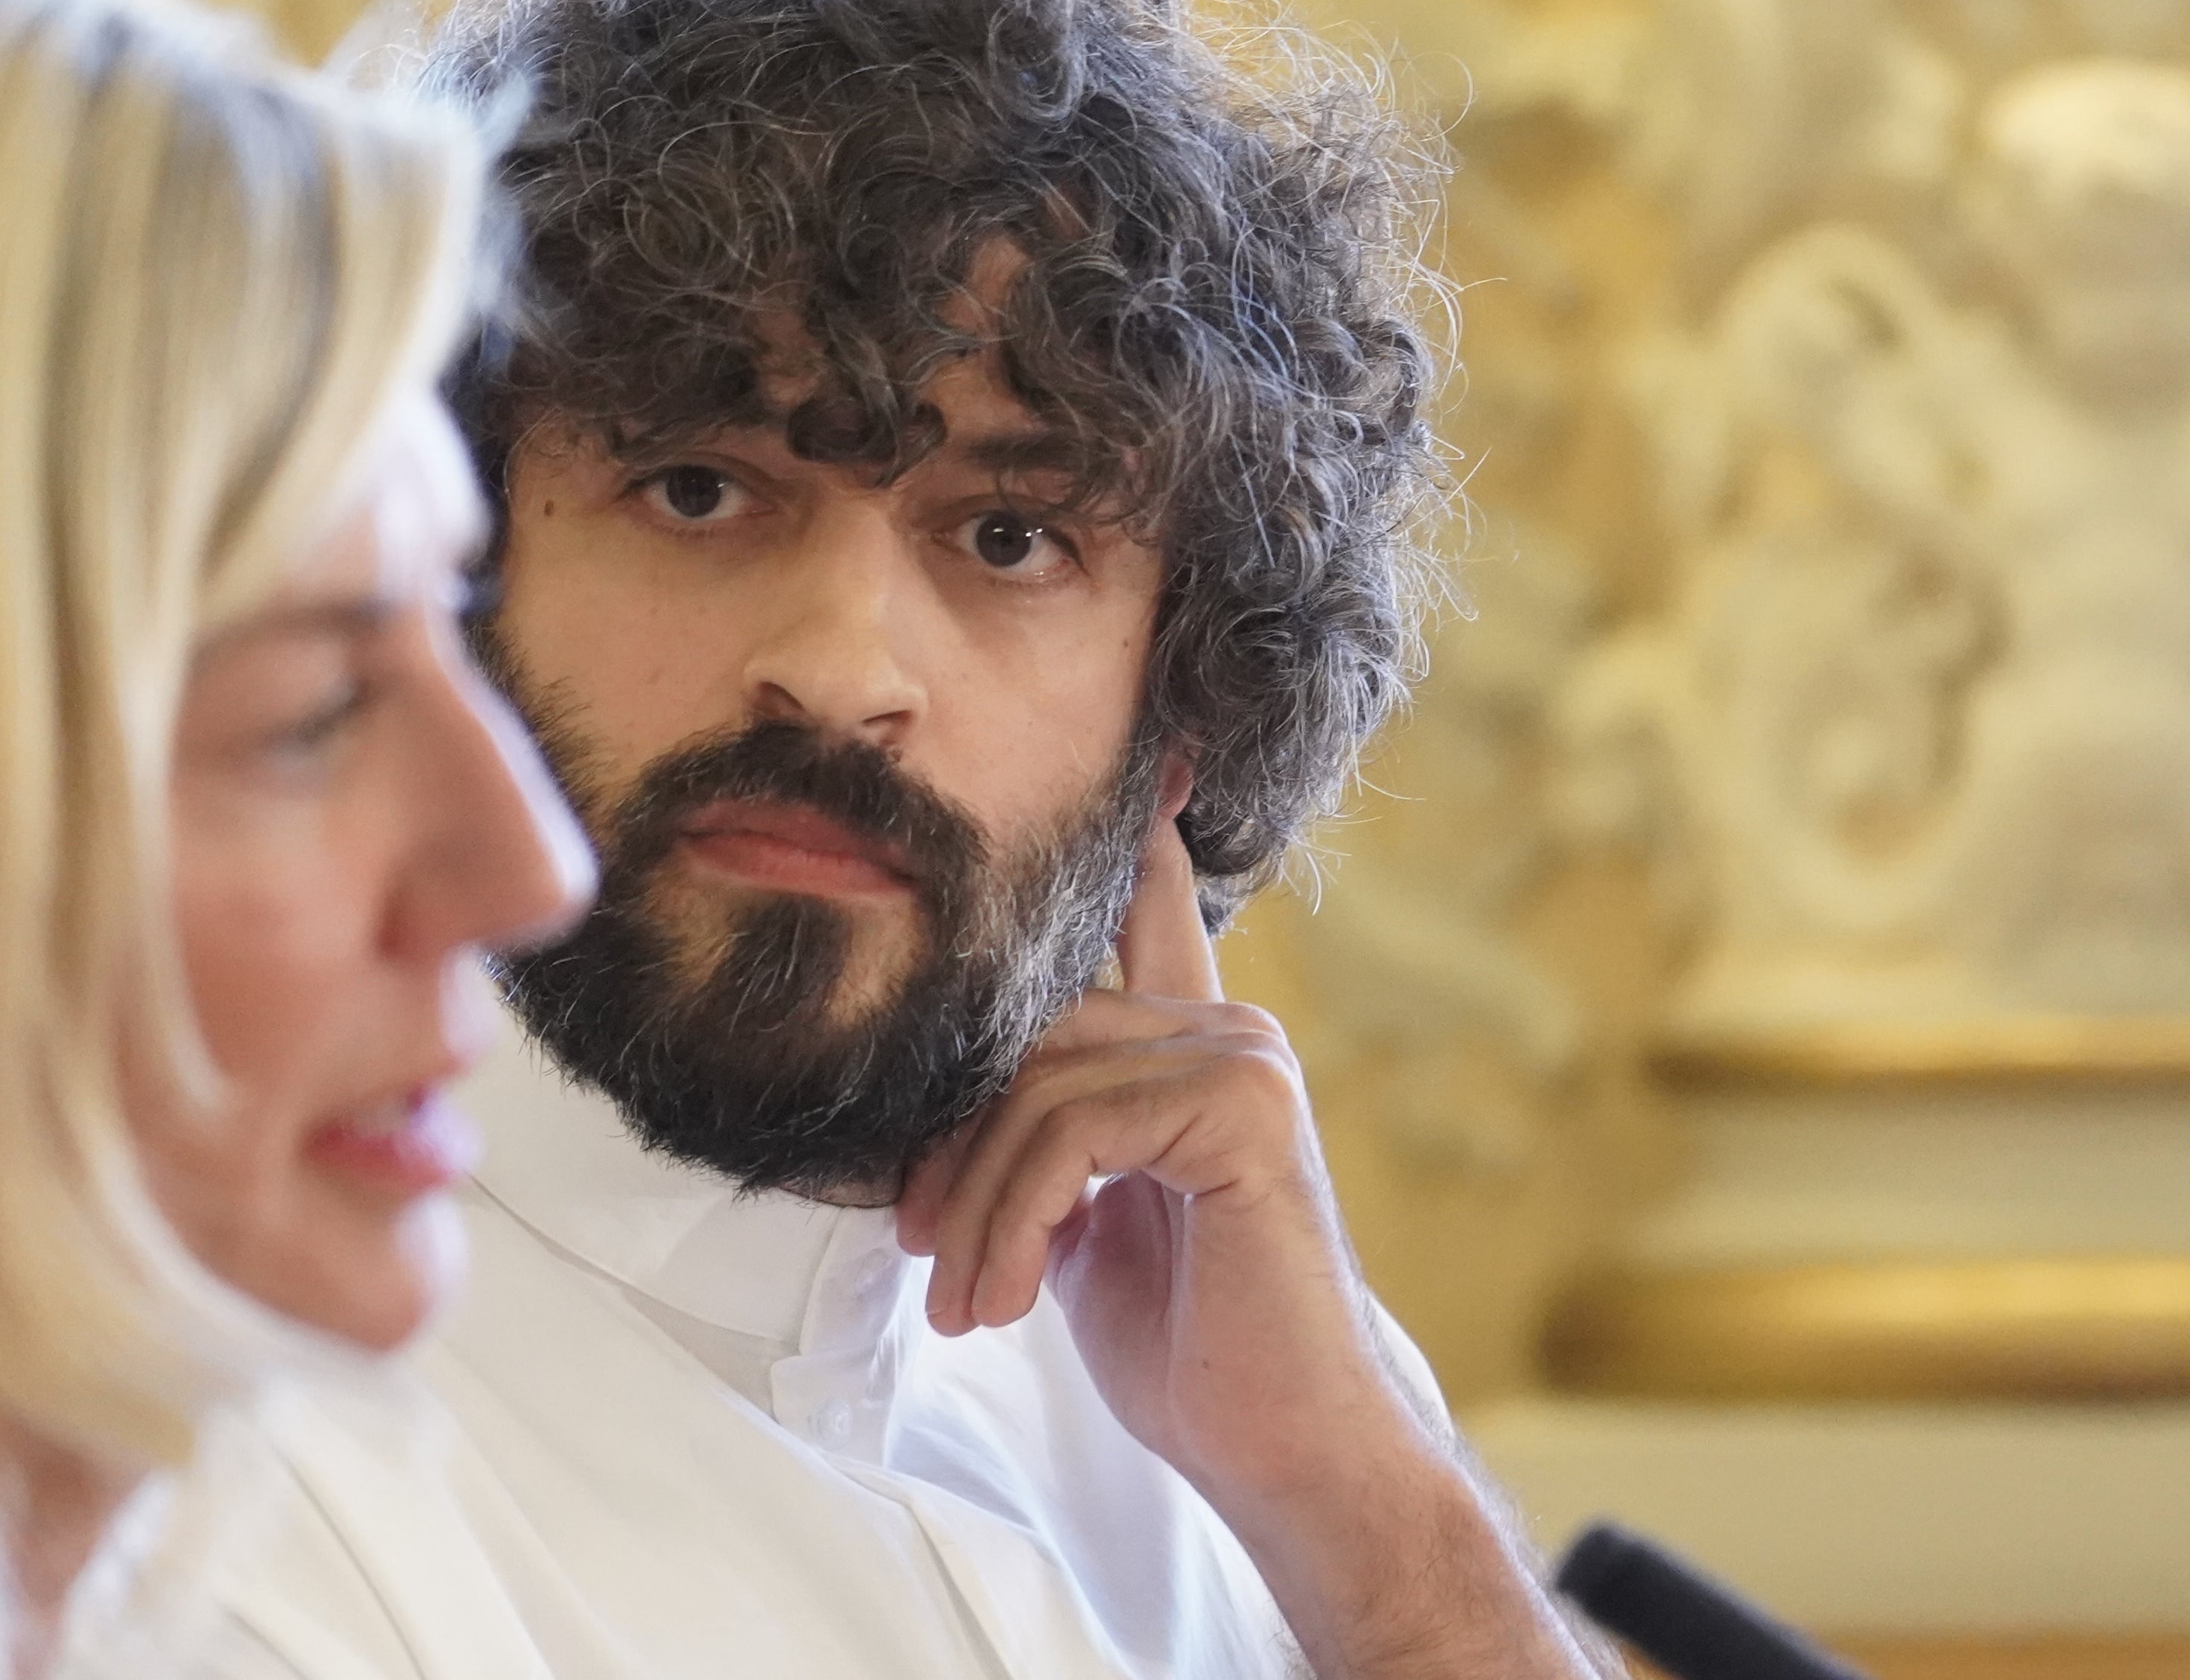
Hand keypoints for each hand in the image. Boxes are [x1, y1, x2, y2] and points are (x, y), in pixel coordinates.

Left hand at [897, 811, 1406, 1508]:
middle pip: (1026, 1034)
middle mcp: (1223, 1028)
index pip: (1147, 916)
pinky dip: (1015, 1216)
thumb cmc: (1187, 1348)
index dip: (1136, 839)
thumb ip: (1039, 1140)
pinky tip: (1009, 1296)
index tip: (1145, 755)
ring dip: (973, 1208)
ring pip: (1035, 1085)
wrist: (1284, 1452)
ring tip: (966, 1302)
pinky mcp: (1243, 1106)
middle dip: (953, 1149)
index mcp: (1190, 1048)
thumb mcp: (1084, 1223)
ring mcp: (1241, 1056)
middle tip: (923, 1254)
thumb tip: (932, 1106)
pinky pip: (1073, 1127)